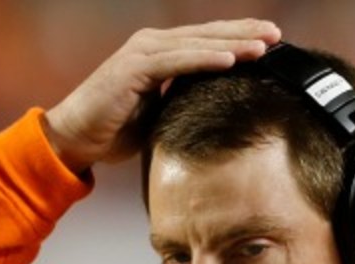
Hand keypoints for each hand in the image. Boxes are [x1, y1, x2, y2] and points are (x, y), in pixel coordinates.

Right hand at [42, 19, 280, 174]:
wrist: (75, 138)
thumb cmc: (115, 131)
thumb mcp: (161, 115)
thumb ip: (186, 104)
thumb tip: (218, 113)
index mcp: (161, 54)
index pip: (209, 42)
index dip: (241, 39)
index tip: (273, 42)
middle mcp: (153, 45)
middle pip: (208, 35)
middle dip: (245, 34)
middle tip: (279, 35)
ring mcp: (143, 52)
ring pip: (198, 44)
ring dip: (233, 43)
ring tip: (265, 46)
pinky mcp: (135, 68)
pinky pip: (177, 61)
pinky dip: (205, 59)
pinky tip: (231, 59)